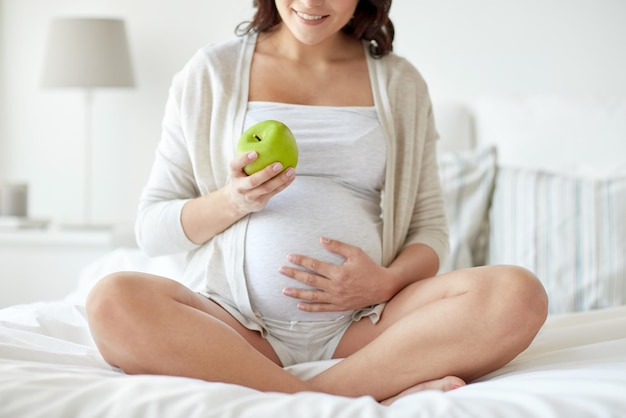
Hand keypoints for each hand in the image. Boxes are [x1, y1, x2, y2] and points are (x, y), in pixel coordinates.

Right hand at [226, 151, 295, 214]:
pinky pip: (274, 192)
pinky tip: (292, 177)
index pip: (235, 165)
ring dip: (280, 179)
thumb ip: (248, 157)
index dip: (244, 159)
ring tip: (291, 170)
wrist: (236, 202)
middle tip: (278, 164)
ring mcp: (250, 196)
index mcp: (234, 174)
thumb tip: (265, 136)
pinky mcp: (259, 202)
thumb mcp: (239, 169)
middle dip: (266, 173)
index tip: (255, 152)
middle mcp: (240, 186)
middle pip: (253, 181)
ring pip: (267, 188)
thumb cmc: (241, 178)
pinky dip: (284, 184)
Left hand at [279, 238, 395, 312]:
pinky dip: (310, 307)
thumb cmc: (369, 267)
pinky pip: (321, 308)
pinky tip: (299, 305)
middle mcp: (336, 287)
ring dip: (297, 293)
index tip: (289, 257)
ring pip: (312, 296)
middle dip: (294, 275)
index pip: (315, 265)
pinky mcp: (339, 307)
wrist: (383, 287)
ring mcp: (337, 299)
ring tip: (284, 290)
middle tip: (281, 270)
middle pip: (310, 280)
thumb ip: (338, 246)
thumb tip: (321, 240)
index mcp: (339, 273)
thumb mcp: (356, 252)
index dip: (301, 261)